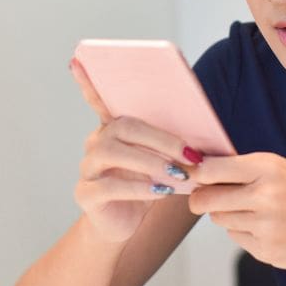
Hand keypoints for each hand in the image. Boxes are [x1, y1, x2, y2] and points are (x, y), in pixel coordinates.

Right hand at [69, 57, 200, 243]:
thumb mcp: (162, 165)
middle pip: (123, 126)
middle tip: (190, 154)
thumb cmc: (146, 189)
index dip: (88, 81)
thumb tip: (206, 140)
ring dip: (151, 162)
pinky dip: (139, 187)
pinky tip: (160, 192)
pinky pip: (109, 185)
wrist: (123, 226)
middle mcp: (96, 143)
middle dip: (161, 139)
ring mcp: (88, 167)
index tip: (79, 59)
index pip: (99, 100)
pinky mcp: (86, 193)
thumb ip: (174, 149)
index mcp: (113, 130)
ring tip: (177, 175)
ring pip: (111, 151)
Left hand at [188, 152, 285, 275]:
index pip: (212, 169)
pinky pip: (238, 239)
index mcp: (270, 168)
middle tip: (203, 198)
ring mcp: (266, 227)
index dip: (198, 173)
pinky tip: (271, 230)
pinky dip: (246, 234)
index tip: (195, 176)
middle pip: (206, 198)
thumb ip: (249, 171)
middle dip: (201, 199)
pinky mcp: (268, 252)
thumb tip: (204, 173)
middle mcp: (266, 196)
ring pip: (220, 220)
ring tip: (256, 213)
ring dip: (228, 216)